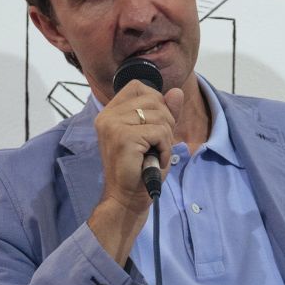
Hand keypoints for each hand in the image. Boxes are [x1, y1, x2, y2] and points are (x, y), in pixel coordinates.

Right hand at [95, 79, 183, 212]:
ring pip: (160, 116)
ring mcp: (113, 126)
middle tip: (156, 145)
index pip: (138, 86)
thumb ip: (165, 113)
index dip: (156, 102)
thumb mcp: (156, 136)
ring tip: (155, 154)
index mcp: (110, 112)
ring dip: (166, 138)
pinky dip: (165, 148)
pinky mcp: (123, 138)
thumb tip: (177, 92)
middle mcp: (108, 116)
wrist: (127, 198)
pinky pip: (160, 132)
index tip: (154, 126)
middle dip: (166, 122)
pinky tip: (157, 160)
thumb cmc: (140, 168)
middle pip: (154, 99)